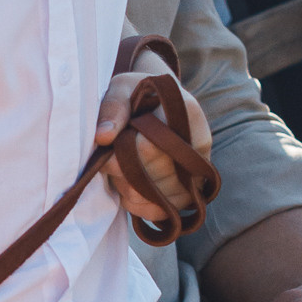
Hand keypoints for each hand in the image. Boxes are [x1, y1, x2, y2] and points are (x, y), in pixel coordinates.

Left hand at [95, 54, 212, 227]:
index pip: (150, 148)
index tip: (105, 148)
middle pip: (153, 177)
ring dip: (130, 190)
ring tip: (120, 170)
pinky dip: (141, 207)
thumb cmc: (137, 94)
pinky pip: (166, 212)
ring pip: (159, 199)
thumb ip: (113, 108)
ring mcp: (197, 172)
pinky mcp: (191, 191)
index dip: (120, 155)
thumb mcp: (121, 89)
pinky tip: (129, 189)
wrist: (158, 105)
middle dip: (122, 173)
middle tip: (109, 160)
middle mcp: (198, 146)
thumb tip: (103, 137)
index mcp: (186, 114)